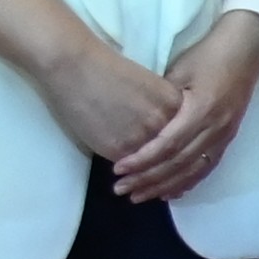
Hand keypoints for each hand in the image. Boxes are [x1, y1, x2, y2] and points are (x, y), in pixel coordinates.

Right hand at [34, 34, 193, 174]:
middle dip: (167, 172)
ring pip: (150, 166)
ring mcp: (143, 138)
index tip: (177, 165)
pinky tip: (122, 179)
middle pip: (171, 154)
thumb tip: (162, 132)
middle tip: (165, 188)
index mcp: (174, 103)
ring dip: (146, 180)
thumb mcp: (147, 86)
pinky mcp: (119, 150)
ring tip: (139, 192)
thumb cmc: (106, 68)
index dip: (180, 152)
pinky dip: (126, 174)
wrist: (74, 65)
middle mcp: (165, 123)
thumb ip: (158, 109)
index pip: (184, 134)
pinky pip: (128, 168)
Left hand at [114, 14, 258, 206]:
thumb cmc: (208, 54)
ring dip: (165, 186)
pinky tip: (170, 192)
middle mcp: (215, 129)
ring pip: (193, 171)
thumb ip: (162, 100)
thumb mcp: (179, 71)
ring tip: (141, 197)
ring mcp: (224, 136)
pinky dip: (187, 182)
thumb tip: (138, 124)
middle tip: (122, 189)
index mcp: (201, 110)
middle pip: (178, 164)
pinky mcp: (228, 137)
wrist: (246, 49)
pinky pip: (206, 167)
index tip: (118, 170)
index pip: (167, 145)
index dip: (142, 160)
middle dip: (148, 179)